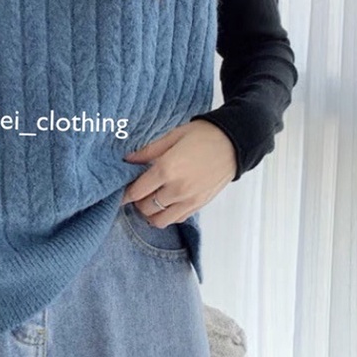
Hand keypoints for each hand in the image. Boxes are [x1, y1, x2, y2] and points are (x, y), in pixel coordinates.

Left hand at [120, 120, 236, 226]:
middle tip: (137, 192)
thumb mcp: (172, 136)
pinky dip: (167, 215)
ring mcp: (189, 200)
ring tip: (150, 200)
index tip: (121, 192)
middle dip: (137, 202)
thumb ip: (148, 151)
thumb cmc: (203, 135)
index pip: (136, 191)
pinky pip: (176, 219)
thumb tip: (128, 160)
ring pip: (159, 220)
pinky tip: (166, 202)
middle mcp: (177, 189)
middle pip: (145, 207)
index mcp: (166, 169)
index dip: (125, 194)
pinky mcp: (199, 205)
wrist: (234, 143)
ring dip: (150, 213)